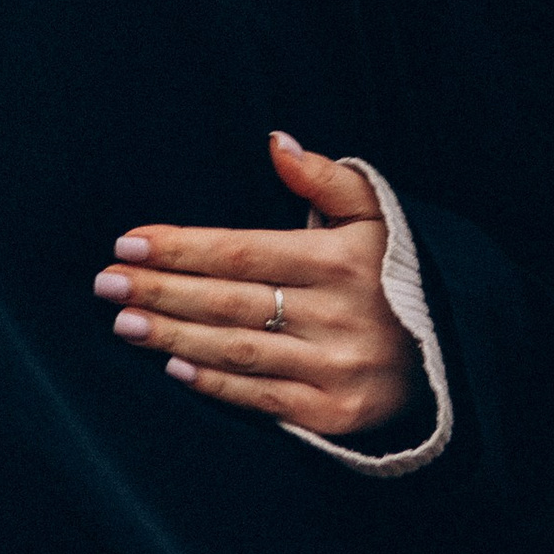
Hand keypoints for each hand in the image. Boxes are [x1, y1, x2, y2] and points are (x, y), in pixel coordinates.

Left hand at [94, 133, 421, 442]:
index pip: (243, 251)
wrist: (448, 354)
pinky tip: (173, 365)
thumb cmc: (395, 271)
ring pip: (236, 349)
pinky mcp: (331, 413)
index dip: (182, 247)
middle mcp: (335, 315)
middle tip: (105, 282)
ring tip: (123, 322)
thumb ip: (326, 176)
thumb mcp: (375, 214)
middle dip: (161, 290)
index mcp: (340, 260)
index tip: (129, 242)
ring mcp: (332, 368)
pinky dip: (214, 382)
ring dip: (173, 335)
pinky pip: (260, 398)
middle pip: (229, 301)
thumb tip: (277, 140)